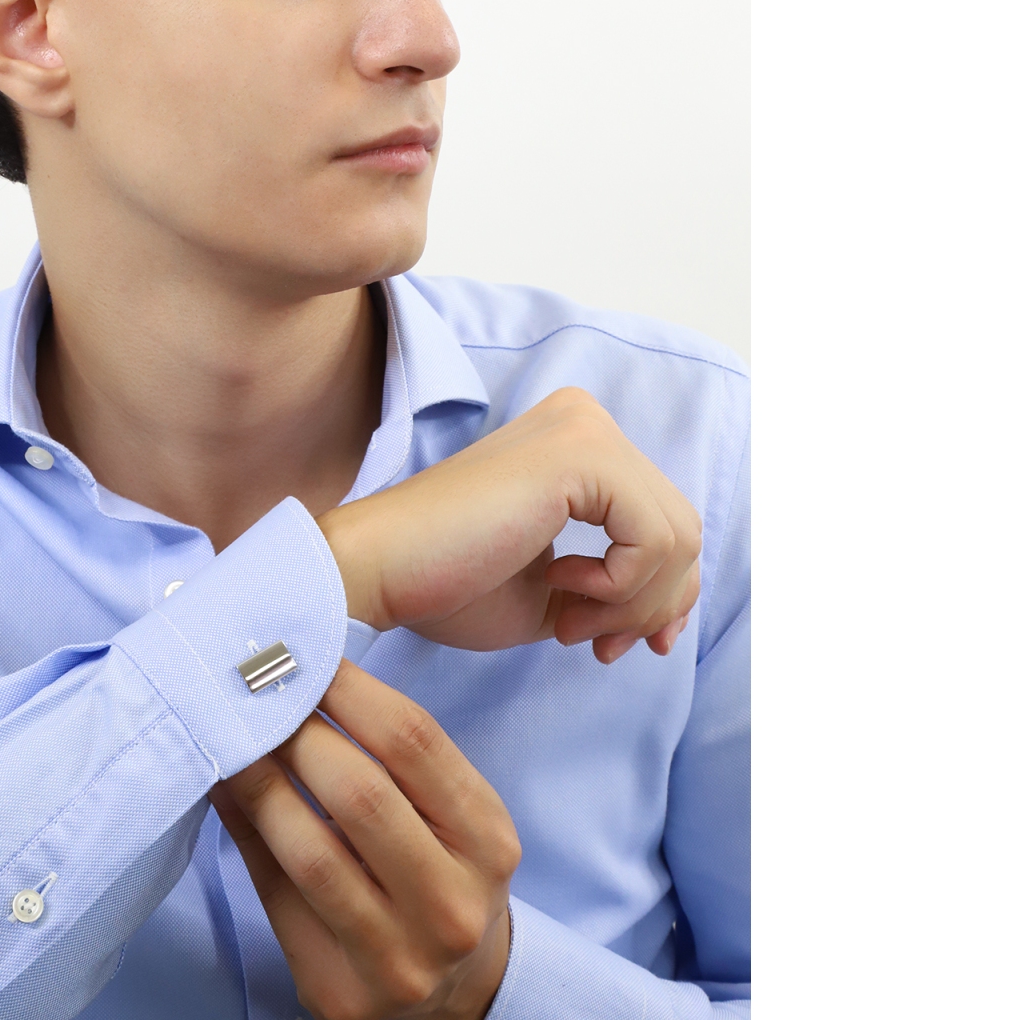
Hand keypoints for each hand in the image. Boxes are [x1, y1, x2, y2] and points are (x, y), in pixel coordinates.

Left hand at [212, 660, 517, 1019]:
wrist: (456, 994)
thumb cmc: (441, 876)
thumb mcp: (450, 814)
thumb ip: (392, 755)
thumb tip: (302, 678)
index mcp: (486, 840)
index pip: (413, 740)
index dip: (349, 688)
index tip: (304, 656)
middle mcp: (452, 903)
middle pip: (360, 791)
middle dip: (298, 733)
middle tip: (258, 697)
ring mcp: (399, 957)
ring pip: (311, 851)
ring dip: (260, 781)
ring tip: (234, 739)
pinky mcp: (341, 991)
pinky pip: (277, 897)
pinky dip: (245, 833)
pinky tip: (226, 792)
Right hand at [318, 386, 700, 662]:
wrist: (381, 570)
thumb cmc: (451, 583)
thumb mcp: (561, 589)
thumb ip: (618, 582)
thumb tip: (680, 606)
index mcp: (576, 440)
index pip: (667, 522)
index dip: (661, 597)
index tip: (615, 643)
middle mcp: (585, 419)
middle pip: (683, 531)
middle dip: (651, 607)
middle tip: (594, 644)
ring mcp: (584, 428)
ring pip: (677, 538)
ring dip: (630, 605)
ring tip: (568, 621)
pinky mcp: (580, 452)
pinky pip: (654, 538)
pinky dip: (620, 586)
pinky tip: (558, 585)